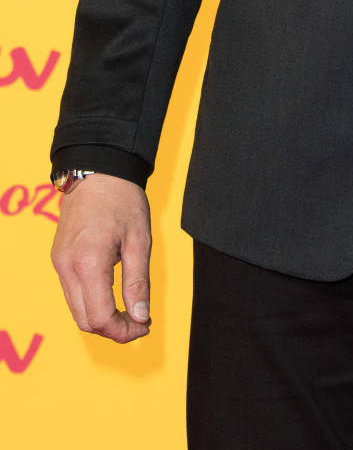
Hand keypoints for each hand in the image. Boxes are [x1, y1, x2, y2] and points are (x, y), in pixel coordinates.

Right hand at [50, 174, 151, 342]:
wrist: (98, 170)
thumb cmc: (122, 200)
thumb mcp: (140, 240)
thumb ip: (138, 282)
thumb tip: (141, 318)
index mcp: (89, 263)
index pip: (100, 318)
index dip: (124, 331)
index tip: (145, 325)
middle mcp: (67, 267)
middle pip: (85, 320)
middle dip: (113, 329)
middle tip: (140, 321)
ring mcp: (59, 263)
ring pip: (76, 310)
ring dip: (102, 318)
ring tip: (130, 310)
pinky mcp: (59, 258)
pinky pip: (72, 293)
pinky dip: (92, 302)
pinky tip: (113, 295)